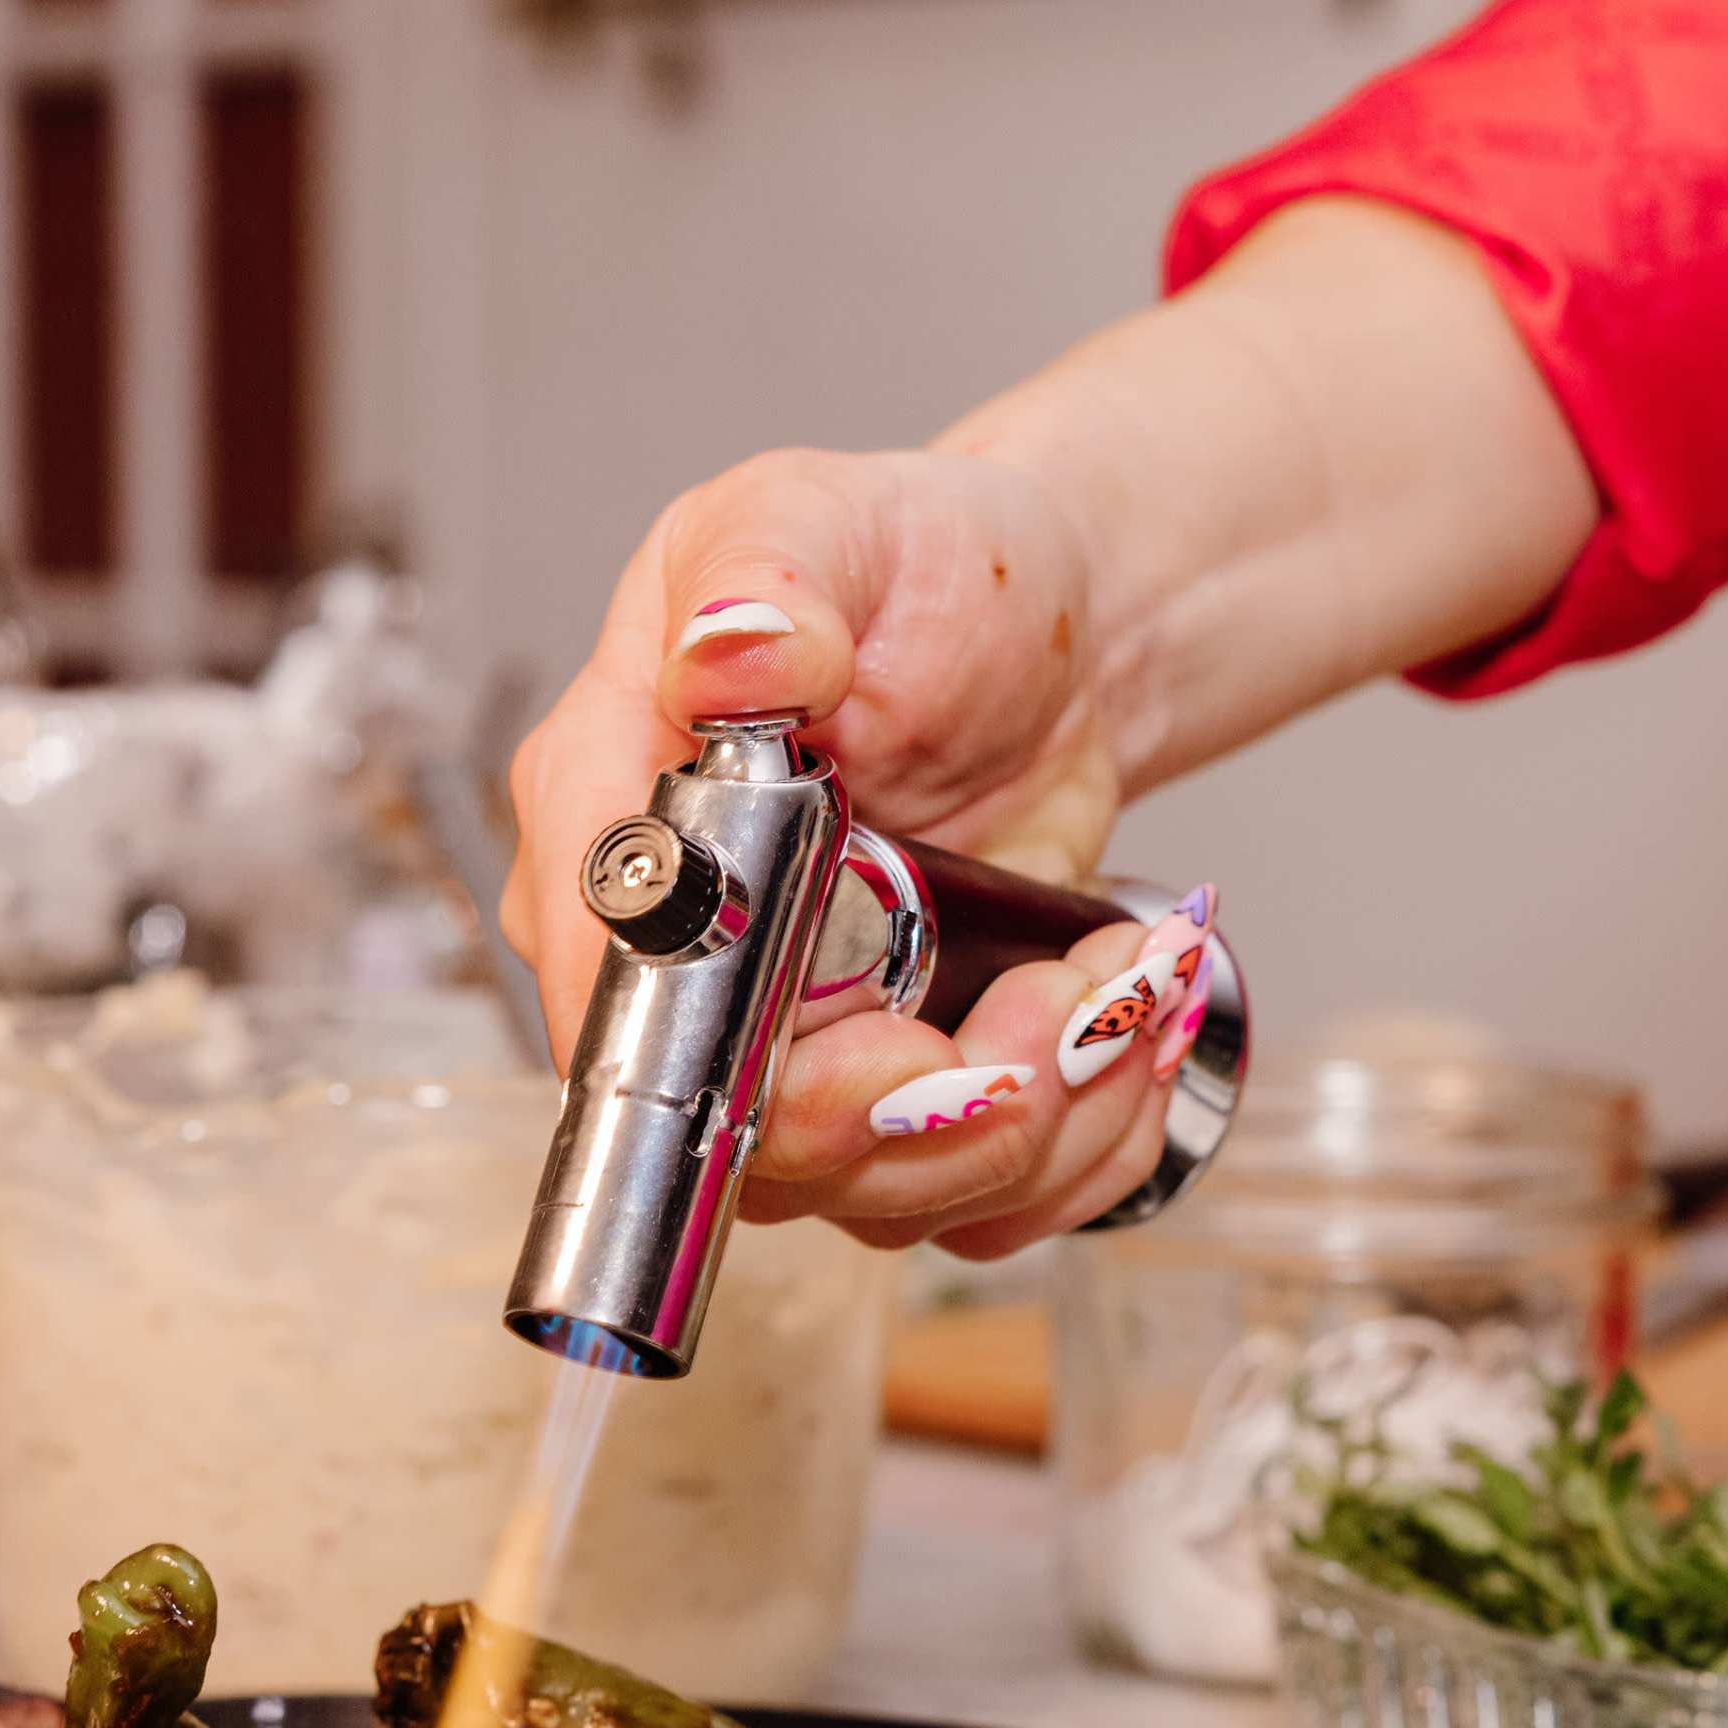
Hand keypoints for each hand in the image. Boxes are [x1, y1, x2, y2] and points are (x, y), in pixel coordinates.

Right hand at [500, 446, 1205, 1257]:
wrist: (1060, 632)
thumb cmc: (921, 567)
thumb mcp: (830, 520)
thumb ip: (766, 577)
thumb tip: (732, 654)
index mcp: (615, 820)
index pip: (607, 1004)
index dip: (729, 1067)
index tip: (881, 1041)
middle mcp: (681, 967)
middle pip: (744, 1146)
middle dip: (925, 1111)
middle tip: (1051, 1012)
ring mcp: (792, 1048)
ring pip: (873, 1196)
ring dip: (1032, 1125)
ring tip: (1111, 985)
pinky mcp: (900, 1097)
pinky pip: (971, 1208)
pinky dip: (1077, 1151)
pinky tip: (1119, 1032)